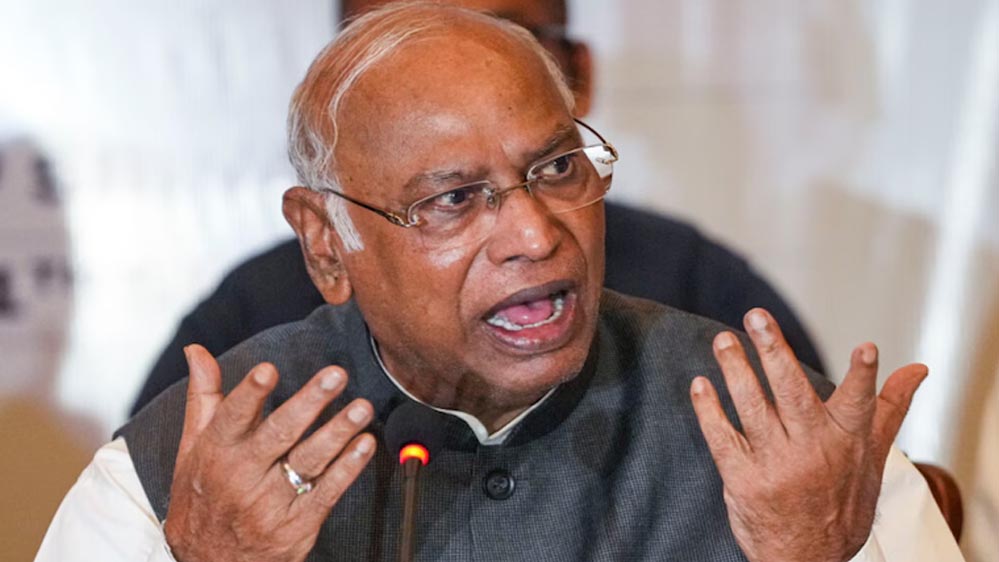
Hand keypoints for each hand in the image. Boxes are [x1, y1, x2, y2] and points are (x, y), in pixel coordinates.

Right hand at [163, 344, 376, 561]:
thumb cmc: (202, 495)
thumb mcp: (192, 447)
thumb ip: (204, 397)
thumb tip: (197, 351)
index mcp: (215, 452)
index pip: (232, 417)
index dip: (250, 394)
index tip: (269, 370)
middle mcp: (241, 477)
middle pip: (279, 434)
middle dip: (309, 402)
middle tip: (336, 375)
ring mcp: (269, 504)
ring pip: (308, 461)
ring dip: (338, 432)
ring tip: (361, 408)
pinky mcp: (295, 526)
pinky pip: (326, 492)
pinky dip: (348, 468)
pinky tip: (365, 445)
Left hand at [690, 309, 926, 561]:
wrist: (807, 558)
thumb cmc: (841, 501)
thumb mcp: (873, 458)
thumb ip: (888, 408)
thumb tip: (917, 369)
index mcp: (846, 441)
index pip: (858, 403)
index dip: (864, 377)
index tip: (866, 349)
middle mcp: (812, 450)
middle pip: (792, 393)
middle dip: (774, 352)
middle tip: (756, 317)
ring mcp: (776, 465)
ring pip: (752, 408)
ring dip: (735, 371)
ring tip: (723, 340)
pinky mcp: (744, 480)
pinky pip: (723, 439)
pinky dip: (710, 411)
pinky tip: (700, 385)